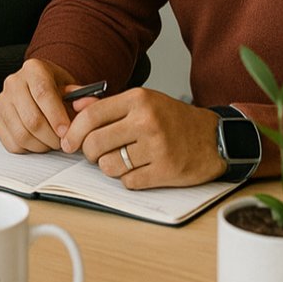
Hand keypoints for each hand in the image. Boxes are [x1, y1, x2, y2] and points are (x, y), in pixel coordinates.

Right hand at [0, 59, 77, 152]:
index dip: (56, 116)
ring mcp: (2, 101)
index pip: (43, 93)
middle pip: (32, 119)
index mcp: (33, 69)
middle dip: (52, 137)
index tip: (67, 132)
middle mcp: (13, 82)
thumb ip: (83, 97)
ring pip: (22, 134)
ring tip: (53, 142)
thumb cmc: (57, 90)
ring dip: (42, 145)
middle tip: (64, 142)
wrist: (38, 88)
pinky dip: (29, 149)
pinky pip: (12, 143)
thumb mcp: (72, 88)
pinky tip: (39, 142)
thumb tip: (90, 105)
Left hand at [61, 88, 224, 187]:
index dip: (74, 131)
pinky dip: (129, 179)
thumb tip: (75, 104)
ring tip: (122, 160)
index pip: (92, 115)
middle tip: (96, 153)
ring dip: (109, 167)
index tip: (68, 141)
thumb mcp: (143, 102)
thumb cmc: (172, 119)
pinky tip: (140, 169)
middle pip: (95, 143)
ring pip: (109, 166)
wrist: (214, 137)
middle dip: (89, 153)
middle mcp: (146, 121)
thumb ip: (107, 104)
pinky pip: (129, 182)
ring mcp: (157, 147)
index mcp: (138, 99)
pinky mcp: (166, 171)